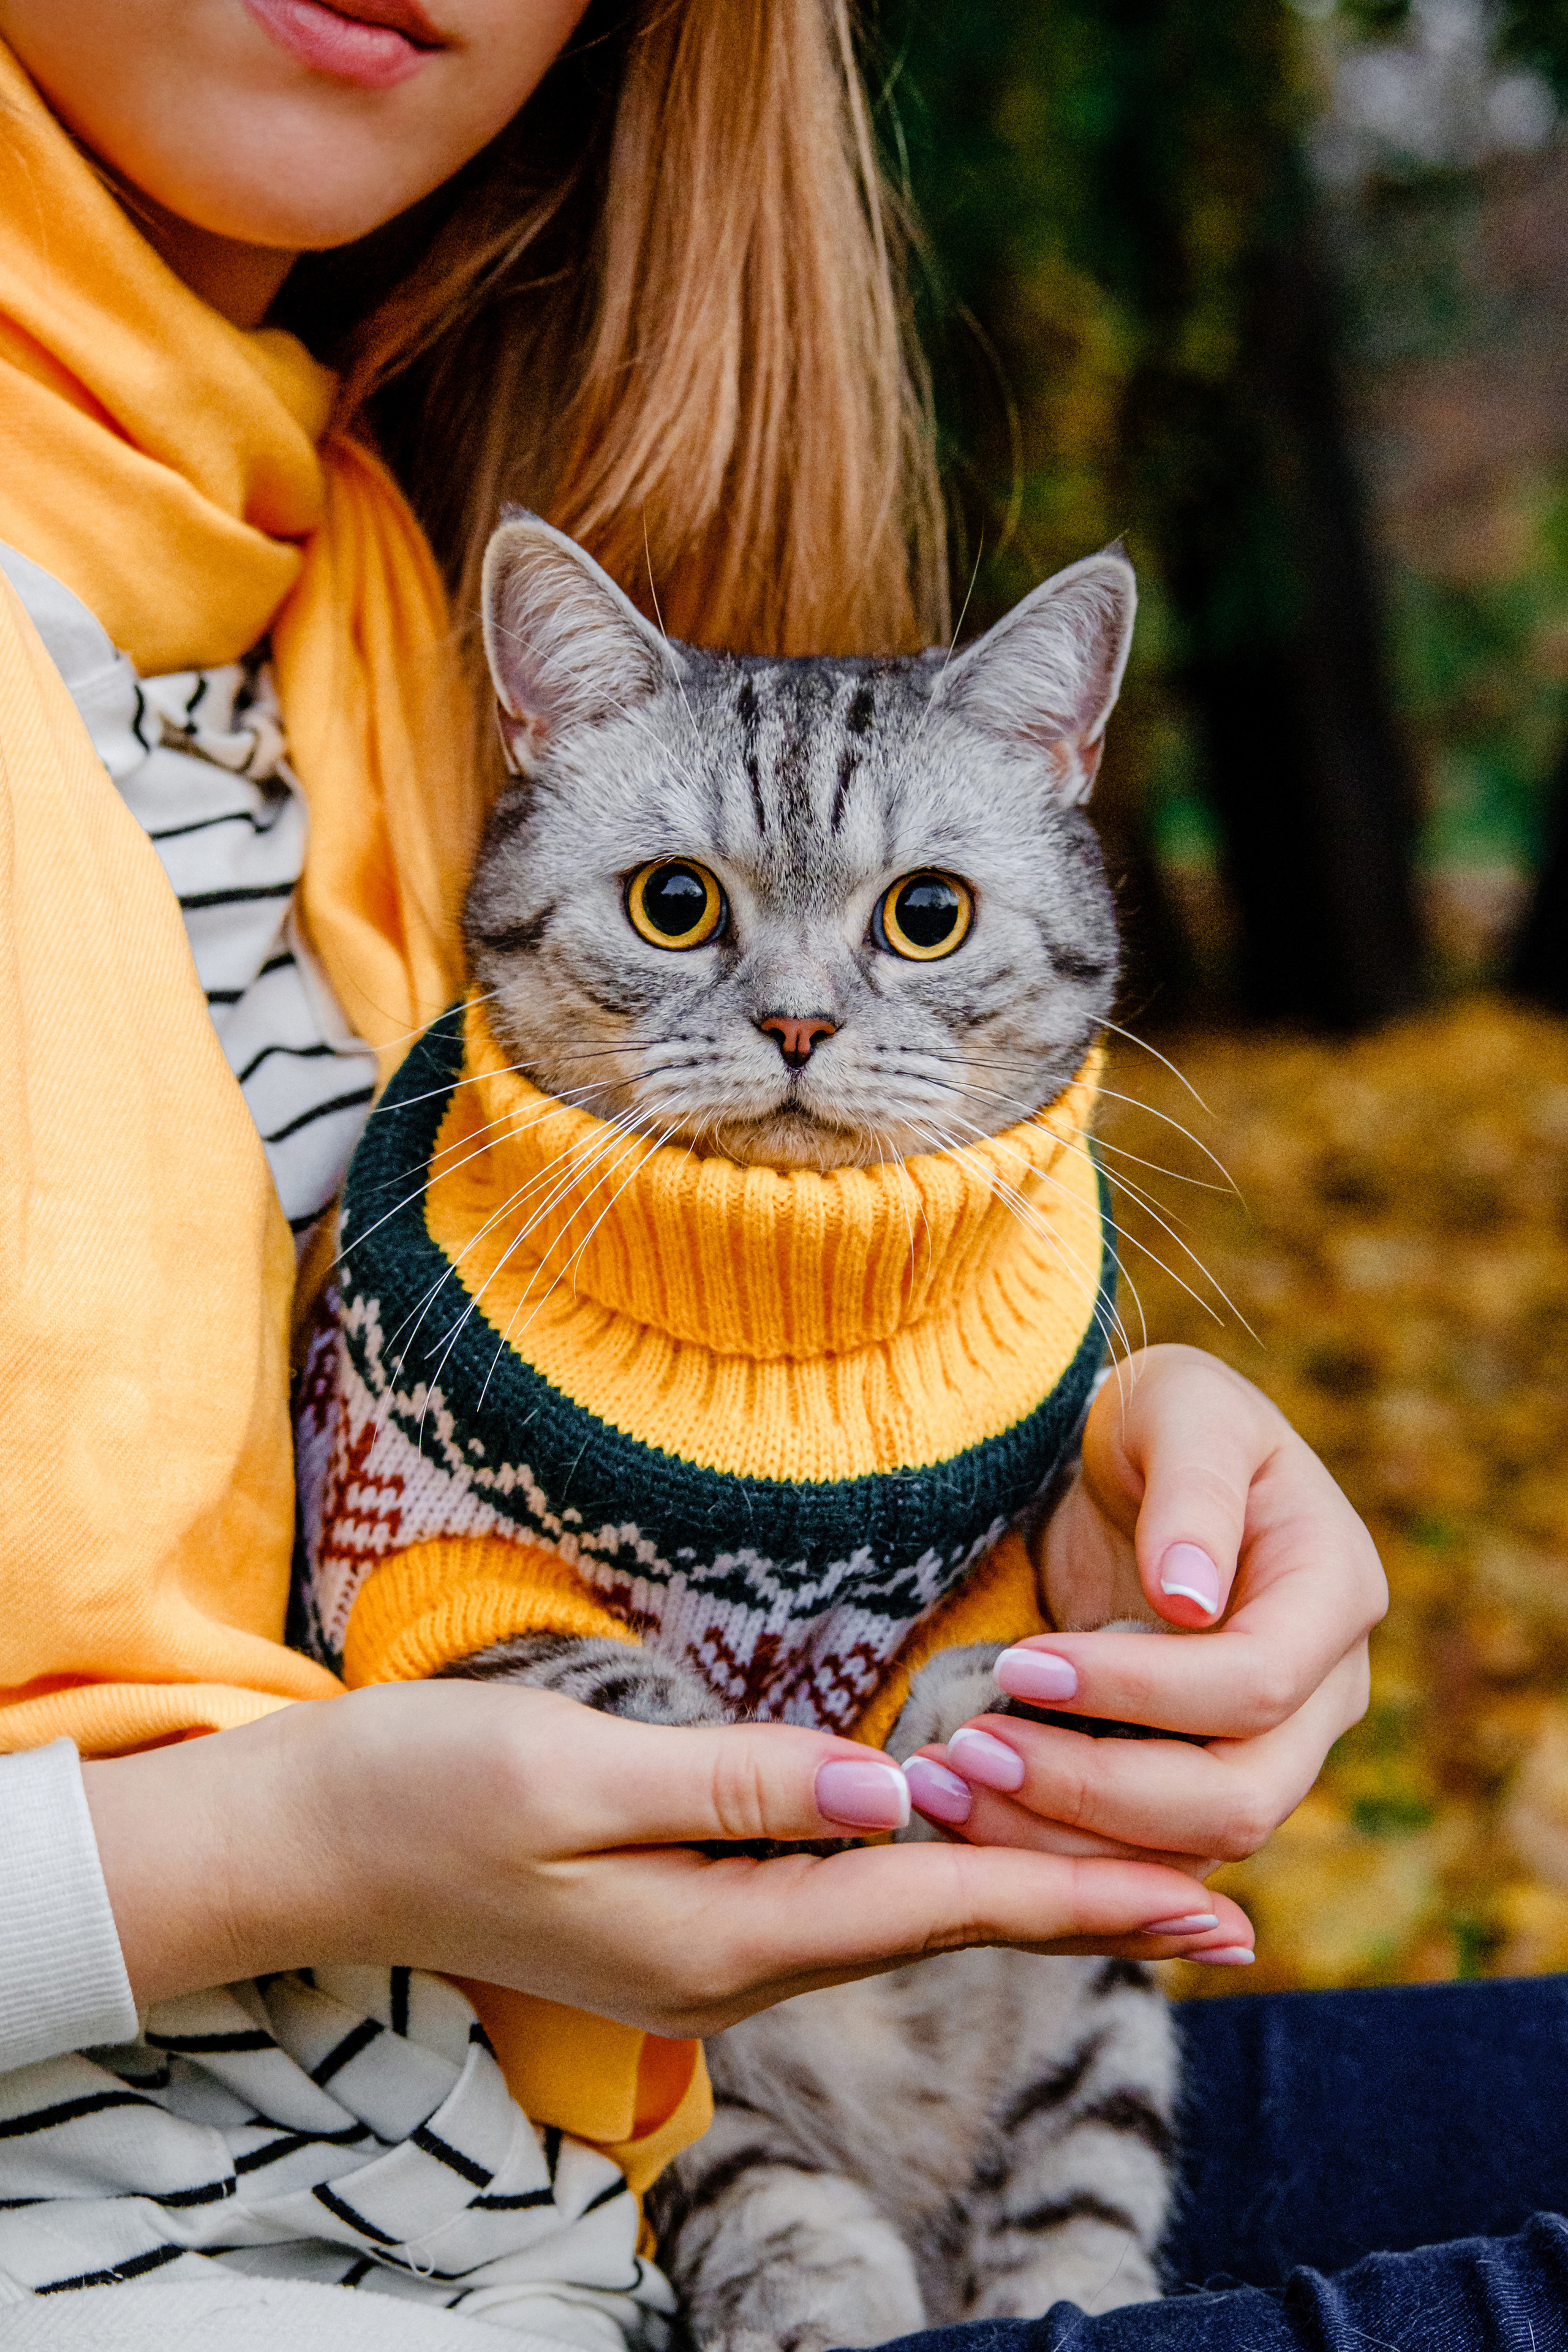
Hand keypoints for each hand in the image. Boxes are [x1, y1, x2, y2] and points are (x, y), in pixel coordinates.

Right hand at [84, 1678, 1254, 2031]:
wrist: (310, 1846)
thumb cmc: (425, 1788)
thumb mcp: (571, 1769)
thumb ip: (732, 1785)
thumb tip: (892, 1796)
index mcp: (717, 1928)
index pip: (940, 1906)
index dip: (1081, 1898)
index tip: (1208, 1907)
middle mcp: (731, 1959)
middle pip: (946, 1927)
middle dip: (1088, 1915)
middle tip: (1226, 1917)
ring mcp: (707, 1948)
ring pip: (901, 1920)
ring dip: (1023, 1898)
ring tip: (1134, 1887)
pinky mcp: (682, 1917)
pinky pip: (841, 1906)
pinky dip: (933, 1881)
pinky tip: (969, 1855)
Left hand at [908, 1345, 1385, 1895]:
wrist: (1135, 1467)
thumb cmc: (1163, 1420)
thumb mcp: (1179, 1407)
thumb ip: (1194, 1488)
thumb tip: (1193, 1597)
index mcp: (1335, 1592)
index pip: (1257, 1683)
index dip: (1139, 1689)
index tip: (1019, 1664)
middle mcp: (1323, 1692)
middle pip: (1236, 1797)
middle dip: (1094, 1789)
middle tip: (968, 1751)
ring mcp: (1270, 1755)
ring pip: (1185, 1855)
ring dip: (1059, 1841)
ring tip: (943, 1787)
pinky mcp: (1199, 1789)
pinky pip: (1138, 1862)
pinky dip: (1050, 1852)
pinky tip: (963, 1811)